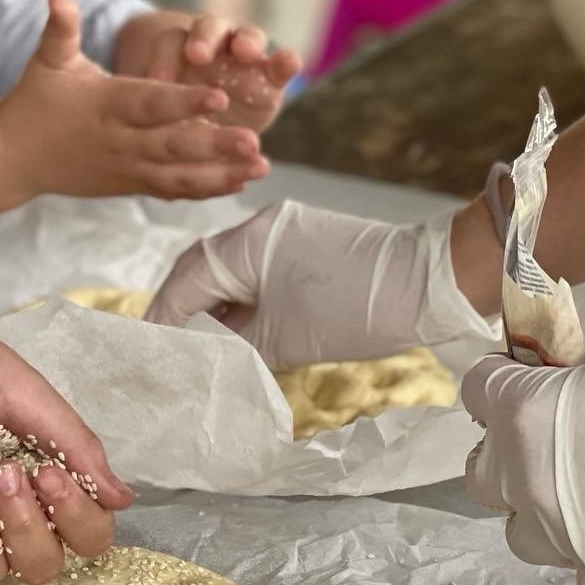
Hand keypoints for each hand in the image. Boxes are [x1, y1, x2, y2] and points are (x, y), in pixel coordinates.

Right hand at [0, 0, 268, 202]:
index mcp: (107, 105)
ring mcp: (126, 167)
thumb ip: (60, 30)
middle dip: (214, 146)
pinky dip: (203, 188)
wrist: (13, 157)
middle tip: (253, 142)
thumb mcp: (46, 62)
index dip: (183, 104)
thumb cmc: (34, 101)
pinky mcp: (129, 184)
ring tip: (259, 168)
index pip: (150, 104)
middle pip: (172, 145)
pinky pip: (170, 188)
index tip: (218, 98)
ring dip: (220, 174)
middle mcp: (120, 141)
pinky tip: (237, 184)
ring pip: (177, 175)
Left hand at [0, 277, 132, 584]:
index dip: (78, 521)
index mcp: (42, 470)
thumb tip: (124, 498)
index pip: (85, 533)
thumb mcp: (21, 389)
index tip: (49, 475)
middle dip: (26, 527)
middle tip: (5, 474)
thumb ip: (73, 443)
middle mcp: (3, 504)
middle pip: (39, 566)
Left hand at [116, 9, 300, 131]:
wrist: (207, 135)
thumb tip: (122, 99)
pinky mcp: (270, 80)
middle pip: (210, 31)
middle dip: (205, 39)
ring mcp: (244, 62)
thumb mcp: (151, 111)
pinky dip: (286, 61)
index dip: (166, 55)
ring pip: (246, 38)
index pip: (172, 41)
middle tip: (198, 54)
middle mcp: (212, 50)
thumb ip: (144, 104)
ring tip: (247, 52)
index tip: (157, 75)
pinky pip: (280, 64)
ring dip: (247, 42)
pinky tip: (290, 63)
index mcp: (177, 54)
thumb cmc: (171, 120)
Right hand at [145, 201, 498, 369]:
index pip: (182, 284)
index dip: (163, 324)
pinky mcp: (299, 241)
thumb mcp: (281, 339)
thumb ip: (229, 346)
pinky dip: (238, 299)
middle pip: (196, 271)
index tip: (151, 357)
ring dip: (209, 308)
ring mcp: (279, 230)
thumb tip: (198, 356)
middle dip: (180, 313)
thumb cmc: (356, 309)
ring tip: (201, 348)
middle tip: (169, 354)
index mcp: (244, 243)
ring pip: (224, 271)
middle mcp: (256, 227)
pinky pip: (251, 269)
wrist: (433, 283)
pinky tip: (235, 330)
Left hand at [463, 338, 584, 584]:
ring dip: (543, 508)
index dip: (504, 376)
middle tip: (557, 434)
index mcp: (526, 413)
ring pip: (520, 529)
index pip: (478, 387)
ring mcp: (559, 538)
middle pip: (483, 469)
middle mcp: (526, 481)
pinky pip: (575, 568)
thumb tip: (581, 363)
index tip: (527, 373)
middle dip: (511, 450)